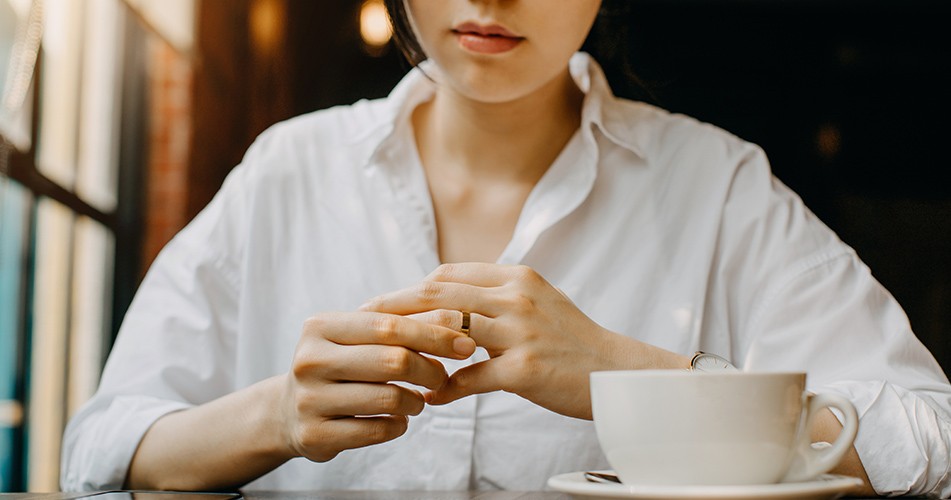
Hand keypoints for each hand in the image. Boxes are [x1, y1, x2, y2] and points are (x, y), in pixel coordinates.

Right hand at [279, 311, 476, 461]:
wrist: (286, 411)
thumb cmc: (338, 366)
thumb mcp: (354, 339)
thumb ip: (396, 328)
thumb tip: (460, 325)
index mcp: (321, 326)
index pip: (389, 325)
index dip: (434, 333)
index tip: (467, 344)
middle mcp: (310, 360)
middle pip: (394, 360)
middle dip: (431, 370)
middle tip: (443, 378)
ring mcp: (309, 399)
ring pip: (389, 397)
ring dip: (416, 402)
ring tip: (418, 401)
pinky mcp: (315, 435)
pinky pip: (377, 430)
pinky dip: (398, 425)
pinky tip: (398, 420)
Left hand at [360, 263, 651, 419]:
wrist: (617, 372)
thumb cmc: (573, 341)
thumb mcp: (537, 303)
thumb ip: (496, 297)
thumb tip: (449, 301)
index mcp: (516, 277)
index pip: (448, 275)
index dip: (409, 289)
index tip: (382, 303)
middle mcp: (516, 297)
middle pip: (438, 295)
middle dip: (394, 309)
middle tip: (363, 324)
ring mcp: (520, 332)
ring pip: (448, 331)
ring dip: (413, 347)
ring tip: (387, 360)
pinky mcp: (524, 368)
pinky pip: (470, 377)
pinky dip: (446, 388)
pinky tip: (431, 397)